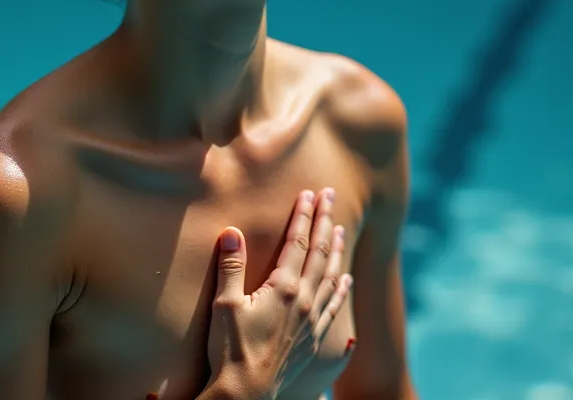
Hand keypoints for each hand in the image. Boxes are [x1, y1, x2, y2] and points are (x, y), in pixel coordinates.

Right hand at [205, 188, 351, 398]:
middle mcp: (303, 300)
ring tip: (341, 229)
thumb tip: (231, 232)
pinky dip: (342, 290)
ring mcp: (311, 320)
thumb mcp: (225, 304)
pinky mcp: (313, 338)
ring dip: (336, 250)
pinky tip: (347, 279)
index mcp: (283, 288)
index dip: (303, 216)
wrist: (246, 392)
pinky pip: (334, 307)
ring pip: (331, 276)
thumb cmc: (230, 349)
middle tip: (331, 196)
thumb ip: (230, 266)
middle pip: (319, 253)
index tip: (308, 194)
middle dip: (325, 222)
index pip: (297, 242)